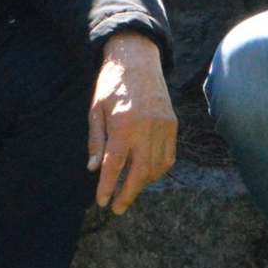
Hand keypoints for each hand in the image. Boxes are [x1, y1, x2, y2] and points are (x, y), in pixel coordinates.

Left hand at [88, 32, 176, 213]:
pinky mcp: (173, 124)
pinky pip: (168, 156)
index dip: (108, 187)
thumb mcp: (95, 110)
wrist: (137, 59)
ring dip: (143, 184)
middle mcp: (145, 127)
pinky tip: (146, 174)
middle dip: (128, 194)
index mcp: (123, 124)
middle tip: (117, 208)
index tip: (102, 202)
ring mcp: (163, 126)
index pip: (115, 165)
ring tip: (130, 190)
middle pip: (140, 172)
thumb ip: (96, 141)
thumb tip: (95, 169)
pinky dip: (158, 170)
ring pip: (156, 167)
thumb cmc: (111, 84)